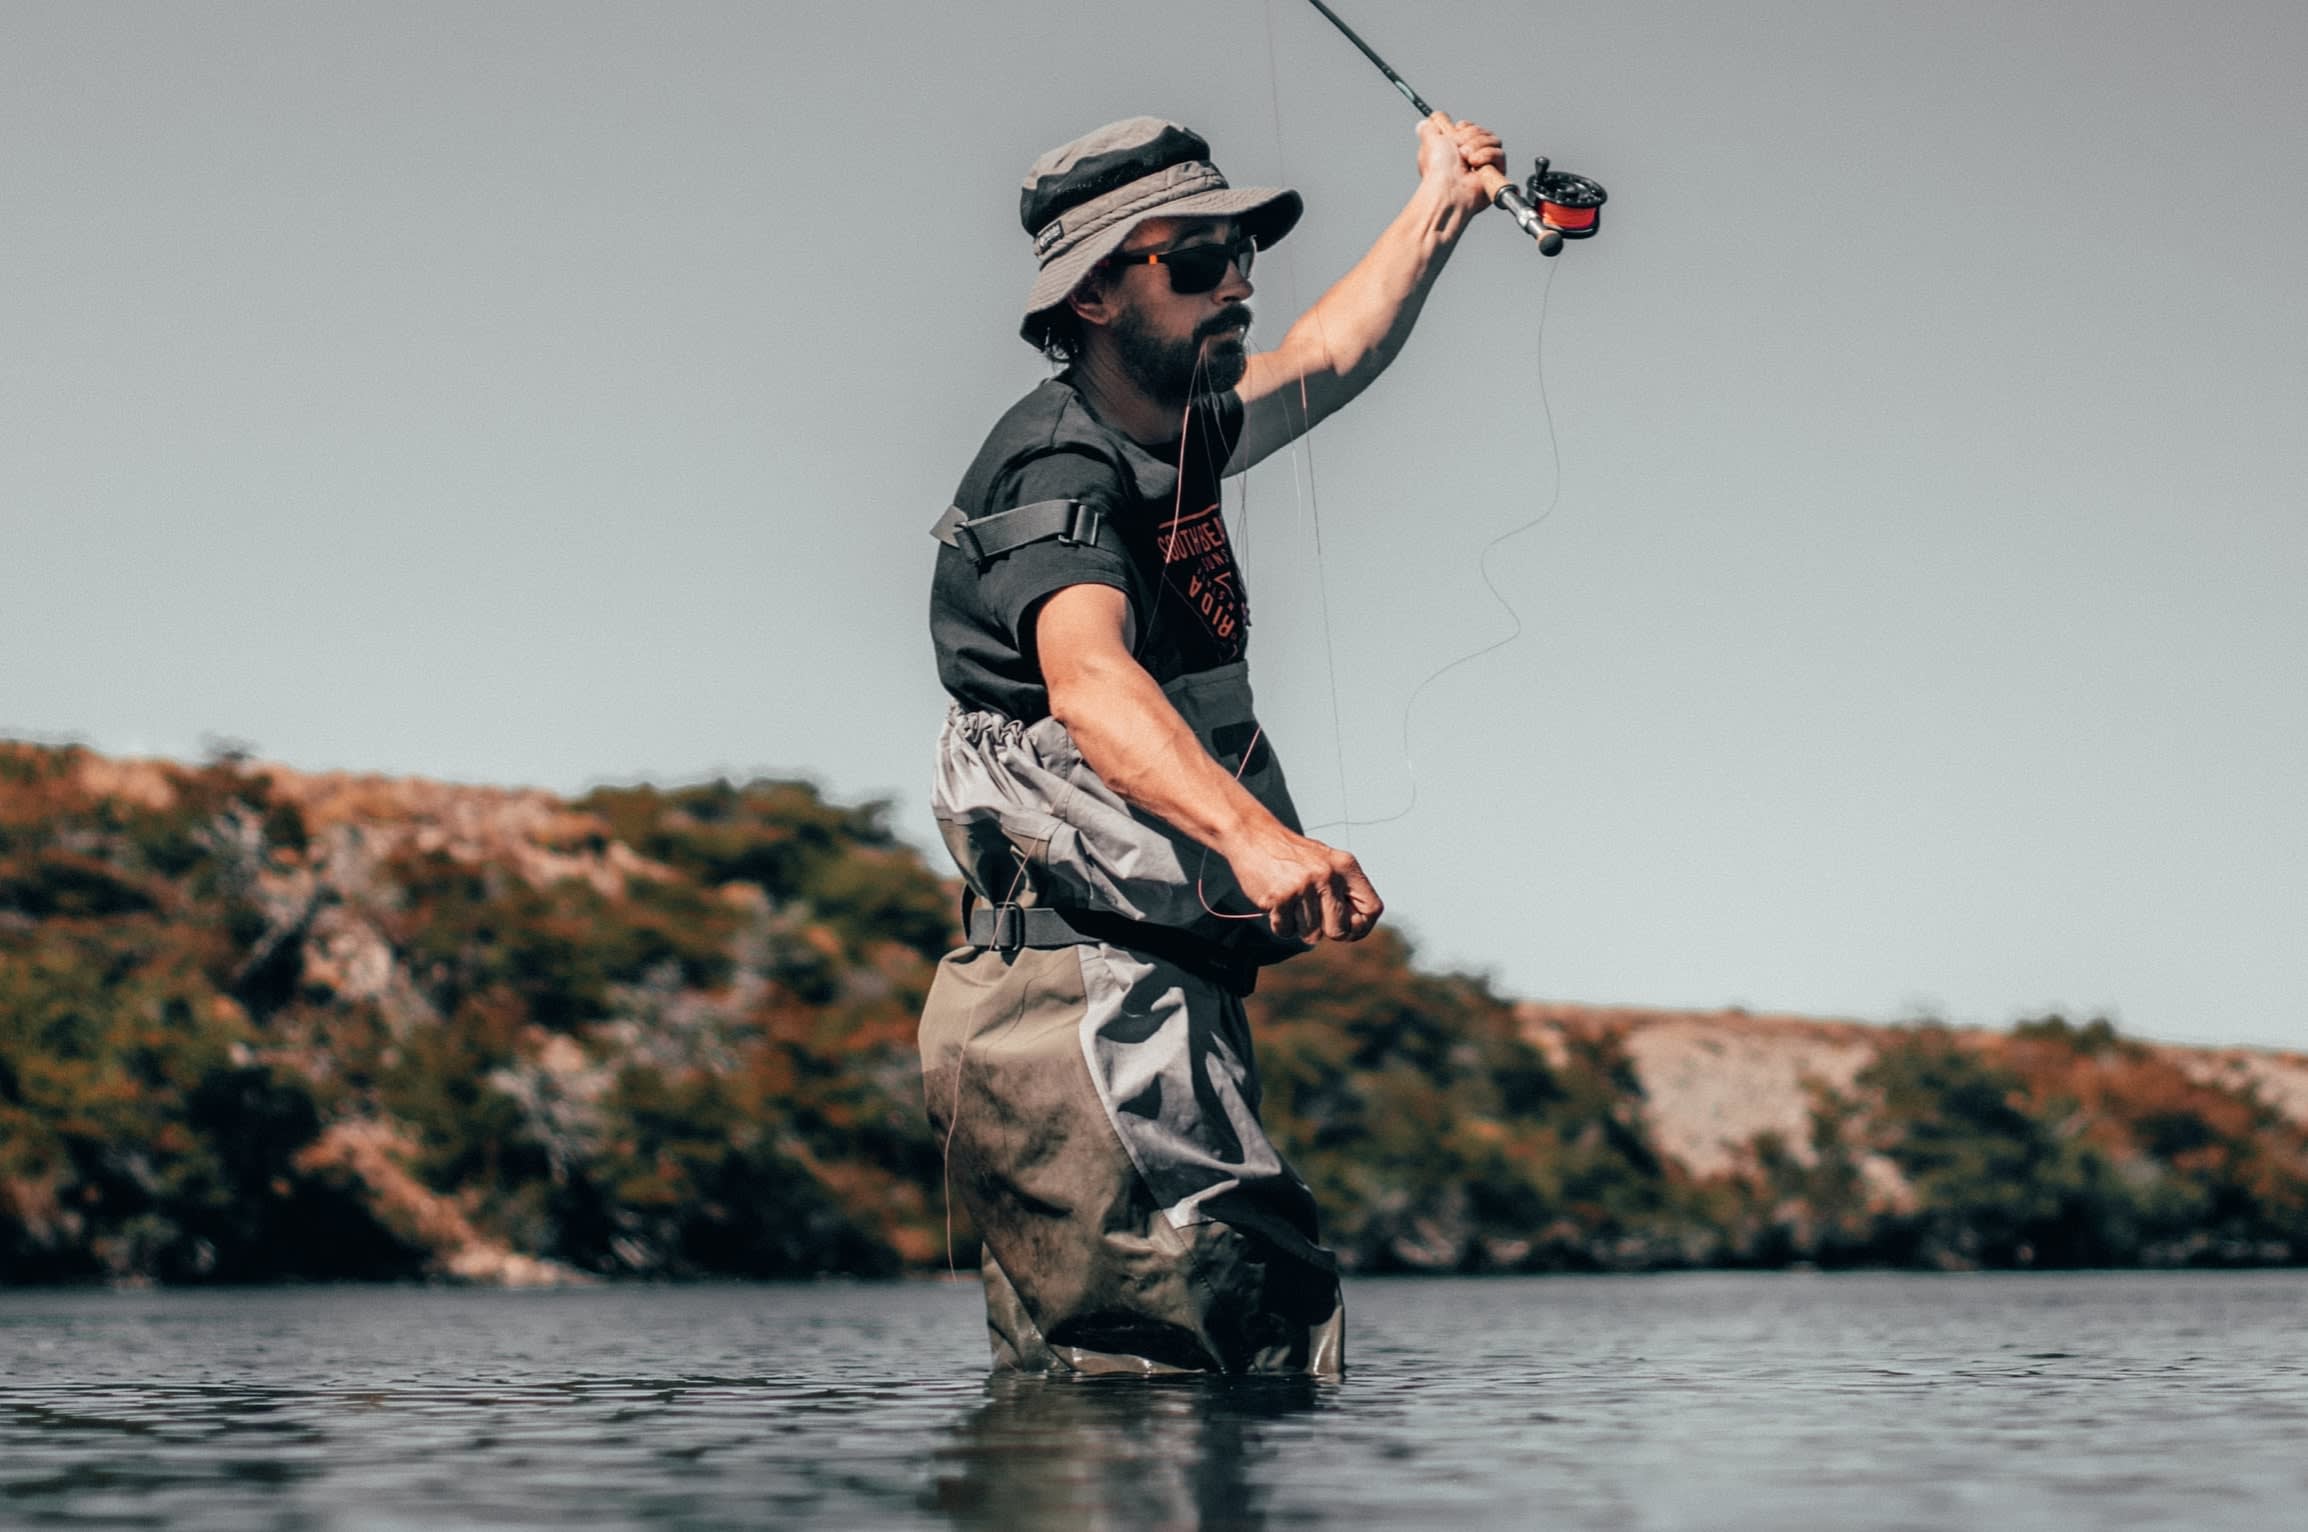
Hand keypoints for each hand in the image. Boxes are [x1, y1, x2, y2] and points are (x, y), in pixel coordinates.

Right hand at [1225, 826, 1383, 942]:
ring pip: (1311, 934)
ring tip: (1291, 902)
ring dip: (1298, 925)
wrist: (1253, 836)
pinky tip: (1276, 904)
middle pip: (1340, 930)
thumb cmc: (1292, 855)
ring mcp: (1304, 886)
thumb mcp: (1326, 862)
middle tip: (1311, 915)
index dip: (1362, 926)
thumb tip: (1356, 929)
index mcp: (1346, 866)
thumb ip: (1343, 890)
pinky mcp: (1280, 897)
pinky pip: (1286, 931)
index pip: (1372, 908)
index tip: (1348, 929)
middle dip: (1325, 930)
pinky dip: (1280, 924)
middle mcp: (1328, 875)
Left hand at [1416, 112, 1504, 223]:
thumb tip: (1430, 119)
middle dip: (1470, 137)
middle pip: (1482, 131)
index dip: (1465, 127)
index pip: (1471, 128)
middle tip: (1460, 151)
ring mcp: (1485, 164)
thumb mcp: (1430, 141)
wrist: (1448, 189)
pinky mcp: (1497, 173)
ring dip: (1477, 146)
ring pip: (1493, 140)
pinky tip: (1476, 165)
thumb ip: (1429, 128)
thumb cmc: (1438, 169)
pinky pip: (1499, 153)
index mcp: (1456, 149)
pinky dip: (1487, 156)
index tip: (1457, 130)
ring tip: (1467, 160)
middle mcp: (1471, 156)